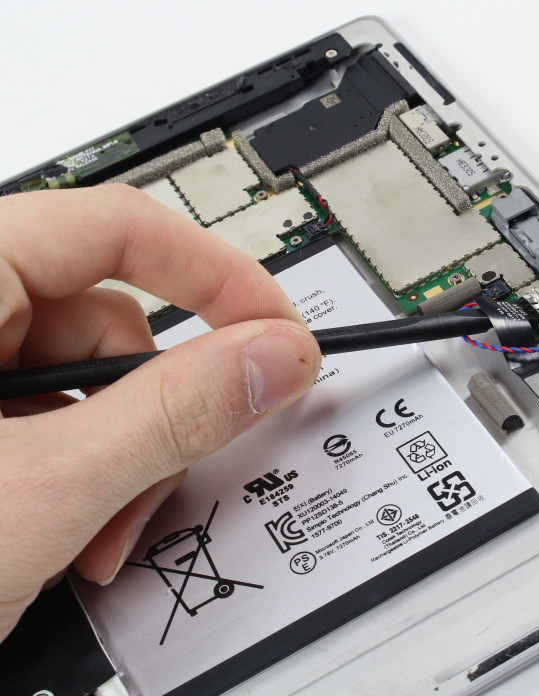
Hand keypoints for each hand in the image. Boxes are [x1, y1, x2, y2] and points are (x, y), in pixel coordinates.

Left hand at [0, 184, 320, 639]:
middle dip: (152, 415)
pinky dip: (73, 477)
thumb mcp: (35, 490)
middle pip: (106, 319)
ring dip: (113, 462)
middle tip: (162, 484)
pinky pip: (46, 420)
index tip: (276, 333)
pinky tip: (56, 534)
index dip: (218, 276)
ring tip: (90, 537)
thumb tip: (272, 358)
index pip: (120, 227)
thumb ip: (174, 413)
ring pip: (82, 383)